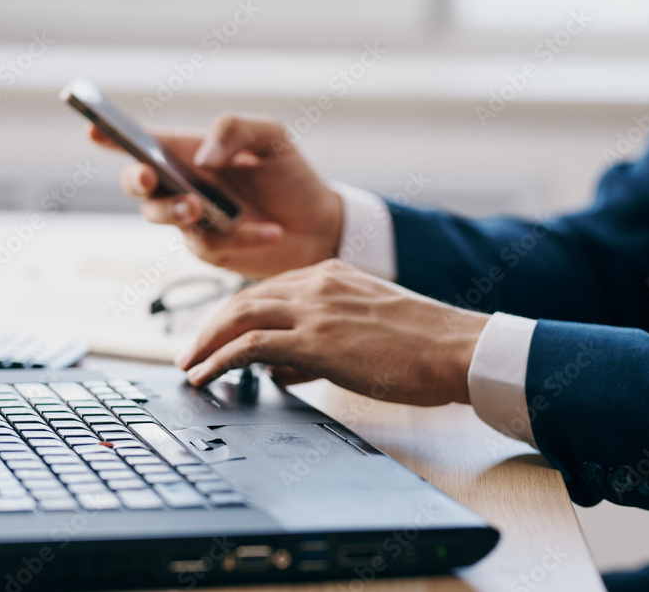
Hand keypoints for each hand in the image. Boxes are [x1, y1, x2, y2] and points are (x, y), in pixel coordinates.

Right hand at [90, 114, 342, 278]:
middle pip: (139, 186)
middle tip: (148, 177)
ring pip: (164, 218)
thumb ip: (234, 131)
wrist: (322, 225)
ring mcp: (193, 222)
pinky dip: (242, 236)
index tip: (94, 130)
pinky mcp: (212, 252)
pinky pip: (212, 244)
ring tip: (200, 207)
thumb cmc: (291, 176)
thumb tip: (203, 157)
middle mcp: (183, 187)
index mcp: (190, 153)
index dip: (111, 136)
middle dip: (136, 180)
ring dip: (176, 211)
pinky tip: (270, 231)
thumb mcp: (271, 138)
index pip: (143, 142)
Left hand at [175, 259, 490, 406]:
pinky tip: (205, 376)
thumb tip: (281, 370)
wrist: (458, 347)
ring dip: (206, 343)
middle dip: (210, 327)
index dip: (235, 314)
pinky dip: (220, 359)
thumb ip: (320, 341)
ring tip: (189, 367)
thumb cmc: (424, 344)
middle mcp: (317, 283)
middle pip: (243, 298)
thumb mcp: (365, 328)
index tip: (217, 335)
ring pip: (239, 316)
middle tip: (191, 353)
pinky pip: (250, 346)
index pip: (267, 289)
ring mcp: (315, 309)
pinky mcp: (317, 340)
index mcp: (331, 273)